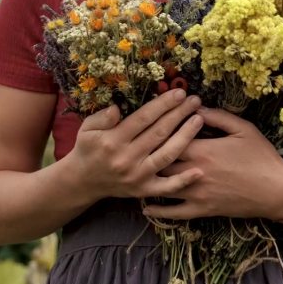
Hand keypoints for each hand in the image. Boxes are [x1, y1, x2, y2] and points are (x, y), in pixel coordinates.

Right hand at [65, 89, 204, 200]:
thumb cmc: (88, 149)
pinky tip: (199, 171)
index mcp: (113, 140)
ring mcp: (137, 176)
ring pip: (167, 155)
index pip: (143, 118)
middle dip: (179, 114)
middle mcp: (127, 158)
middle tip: (195, 100)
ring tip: (199, 120)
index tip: (179, 93)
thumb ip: (101, 117)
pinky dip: (183, 181)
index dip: (163, 104)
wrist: (83, 182)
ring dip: (185, 137)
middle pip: (159, 133)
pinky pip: (166, 187)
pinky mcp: (143, 190)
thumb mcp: (86, 129)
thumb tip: (118, 108)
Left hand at [143, 107, 282, 220]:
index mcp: (201, 149)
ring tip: (134, 174)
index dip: (155, 130)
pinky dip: (158, 211)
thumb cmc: (261, 156)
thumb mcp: (243, 128)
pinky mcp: (201, 210)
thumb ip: (217, 116)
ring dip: (148, 180)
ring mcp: (195, 193)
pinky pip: (174, 213)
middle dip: (146, 154)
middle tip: (134, 149)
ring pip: (162, 186)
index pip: (168, 137)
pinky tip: (146, 207)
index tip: (146, 126)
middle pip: (159, 161)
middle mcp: (193, 171)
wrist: (276, 190)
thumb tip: (195, 108)